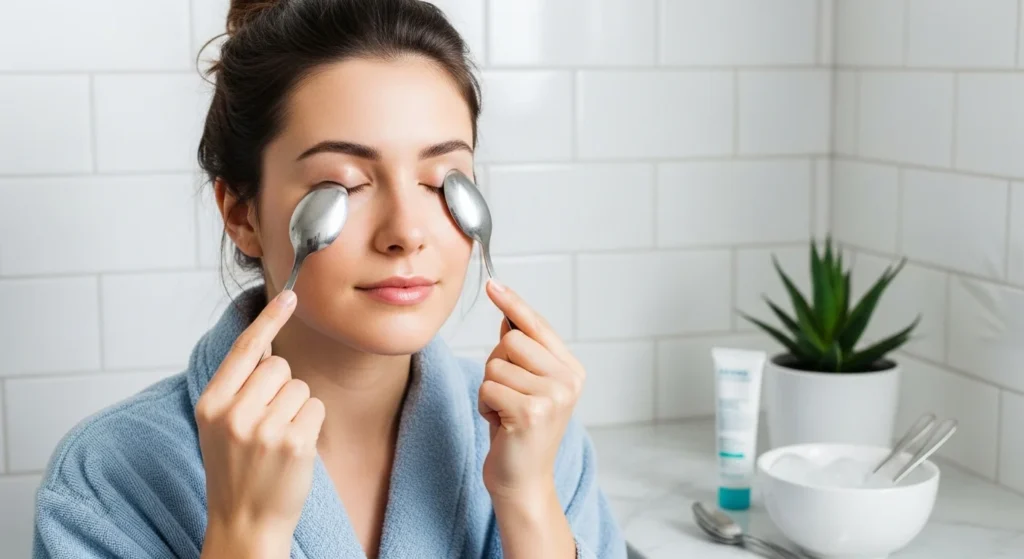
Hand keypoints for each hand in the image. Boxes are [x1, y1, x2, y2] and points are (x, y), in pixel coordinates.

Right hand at [195, 290, 324, 557]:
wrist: (244, 522)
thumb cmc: (235, 471)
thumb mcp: (219, 426)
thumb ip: (237, 388)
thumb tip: (267, 347)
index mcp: (211, 403)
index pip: (244, 349)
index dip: (269, 319)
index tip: (291, 295)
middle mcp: (234, 413)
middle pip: (279, 366)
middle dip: (282, 387)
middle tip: (268, 422)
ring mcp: (264, 428)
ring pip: (300, 387)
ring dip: (297, 409)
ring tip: (278, 440)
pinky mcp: (294, 442)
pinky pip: (316, 408)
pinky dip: (311, 425)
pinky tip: (294, 449)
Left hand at [479, 279, 586, 502]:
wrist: (523, 481)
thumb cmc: (521, 431)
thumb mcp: (526, 386)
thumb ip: (523, 352)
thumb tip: (506, 314)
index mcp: (571, 370)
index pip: (537, 325)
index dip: (514, 303)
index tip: (494, 283)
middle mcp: (568, 380)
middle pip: (511, 340)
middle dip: (497, 365)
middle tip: (508, 396)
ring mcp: (553, 396)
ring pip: (496, 365)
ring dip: (490, 390)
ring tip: (505, 412)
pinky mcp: (531, 412)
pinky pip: (488, 388)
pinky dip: (485, 406)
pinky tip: (501, 424)